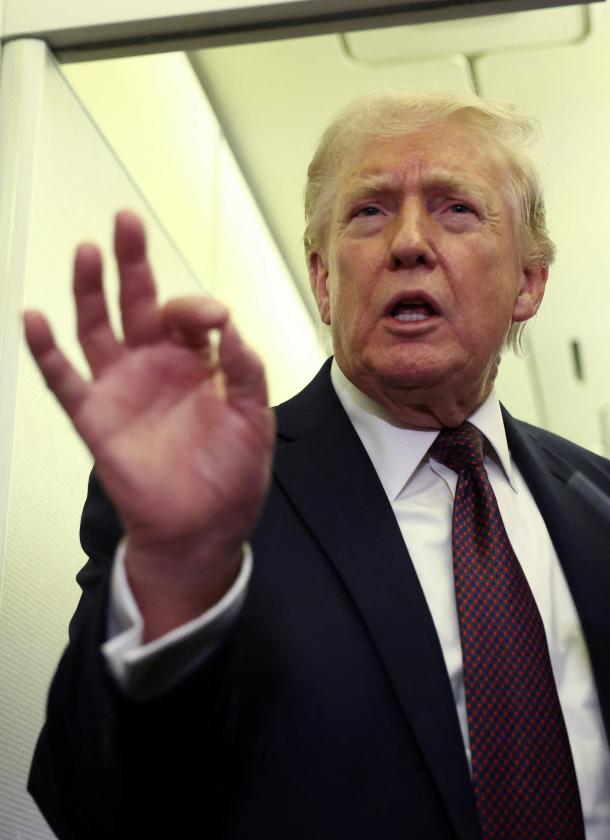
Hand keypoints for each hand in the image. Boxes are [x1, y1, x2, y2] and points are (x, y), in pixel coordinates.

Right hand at [24, 211, 274, 639]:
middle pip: (136, 303)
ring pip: (97, 328)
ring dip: (88, 290)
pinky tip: (34, 318)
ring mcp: (122, 389)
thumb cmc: (231, 475)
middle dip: (131, 262)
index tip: (216, 319)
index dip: (198, 307)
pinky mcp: (95, 418)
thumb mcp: (255, 420)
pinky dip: (46, 351)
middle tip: (126, 222)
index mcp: (197, 364)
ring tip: (86, 251)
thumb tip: (233, 328)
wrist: (203, 528)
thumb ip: (248, 373)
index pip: (188, 316)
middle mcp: (155, 366)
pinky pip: (64, 380)